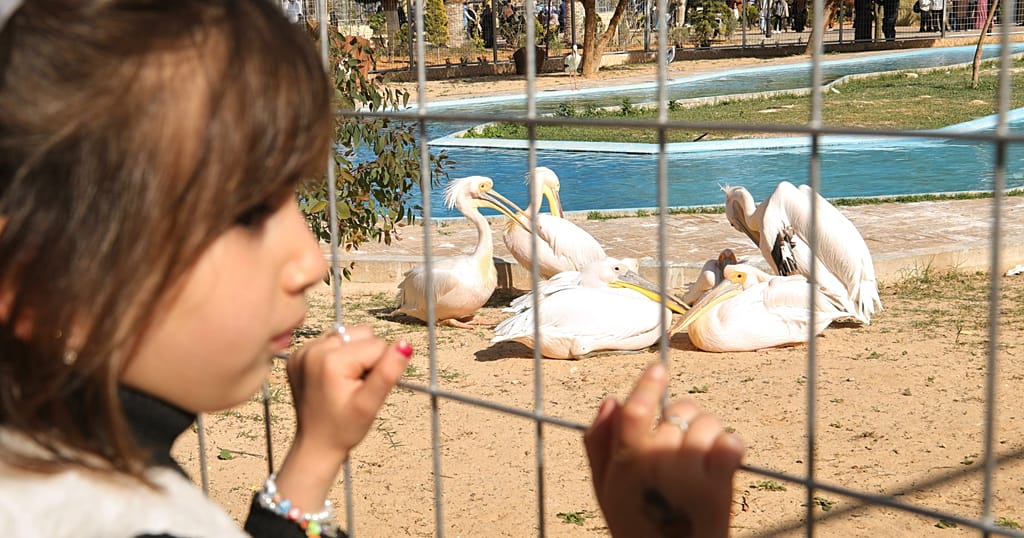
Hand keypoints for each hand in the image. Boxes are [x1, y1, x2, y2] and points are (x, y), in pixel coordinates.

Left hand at [273, 326, 411, 511]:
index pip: (377, 345)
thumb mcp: (370, 404)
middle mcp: (312, 349)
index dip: (379, 368)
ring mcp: (303, 351)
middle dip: (367, 358)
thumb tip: (404, 345)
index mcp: (331, 360)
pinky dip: (338, 355)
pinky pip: (332, 341)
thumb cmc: (344, 428)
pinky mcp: (299, 354)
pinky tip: (332, 378)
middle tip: (356, 385)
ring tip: (344, 381)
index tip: (365, 389)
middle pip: (363, 334)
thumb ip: (388, 372)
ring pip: (349, 335)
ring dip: (354, 355)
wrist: (315, 443)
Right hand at [584, 363, 743, 537]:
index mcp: (625, 461)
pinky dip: (730, 448)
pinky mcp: (718, 488)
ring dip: (708, 433)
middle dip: (682, 419)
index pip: (634, 410)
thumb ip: (599, 444)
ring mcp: (688, 475)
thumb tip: (610, 401)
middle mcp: (656, 463)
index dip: (648, 385)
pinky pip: (732, 442)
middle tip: (680, 446)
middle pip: (678, 411)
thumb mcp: (604, 488)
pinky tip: (720, 465)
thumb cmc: (637, 523)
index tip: (659, 368)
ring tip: (700, 458)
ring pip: (707, 422)